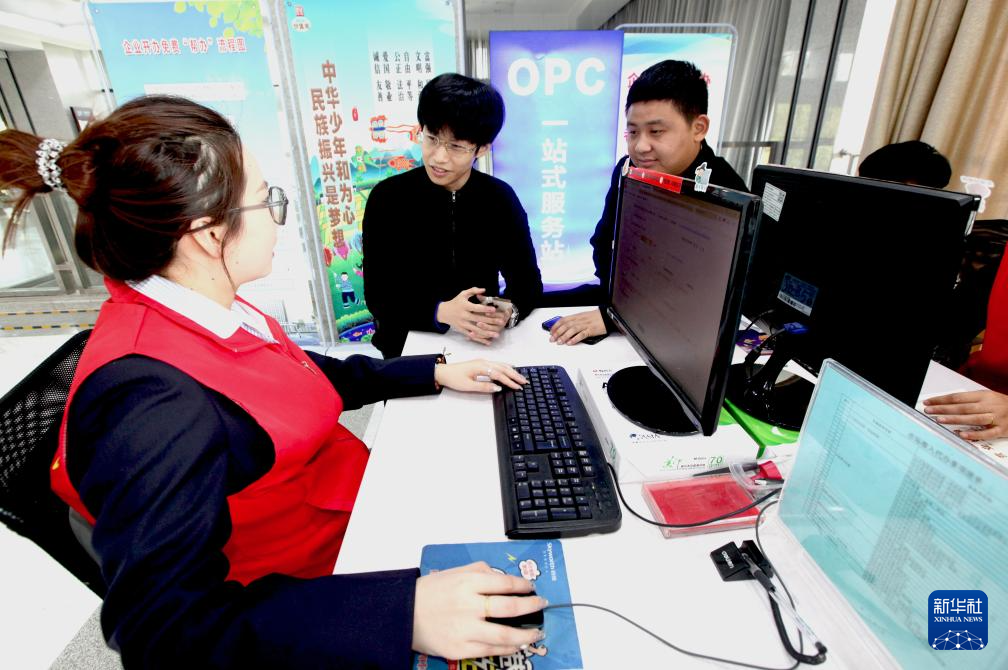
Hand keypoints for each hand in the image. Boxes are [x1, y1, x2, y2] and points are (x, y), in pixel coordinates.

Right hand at [412, 562, 546, 660]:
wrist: (403, 615)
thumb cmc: (430, 592)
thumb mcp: (454, 572)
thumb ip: (480, 571)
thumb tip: (503, 578)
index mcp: (467, 582)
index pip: (504, 582)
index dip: (523, 585)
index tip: (531, 587)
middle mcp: (468, 605)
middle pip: (509, 607)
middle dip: (530, 606)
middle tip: (540, 605)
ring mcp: (465, 629)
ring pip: (504, 634)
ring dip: (525, 634)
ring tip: (536, 632)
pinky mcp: (460, 648)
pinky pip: (490, 650)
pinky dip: (507, 648)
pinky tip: (516, 645)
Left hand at [435, 359, 526, 392]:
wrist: (443, 372)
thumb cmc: (454, 379)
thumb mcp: (468, 386)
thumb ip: (484, 386)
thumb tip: (498, 387)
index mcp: (481, 366)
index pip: (499, 374)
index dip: (510, 381)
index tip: (518, 387)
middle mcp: (484, 362)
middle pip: (503, 368)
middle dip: (514, 375)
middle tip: (525, 381)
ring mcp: (483, 361)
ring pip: (501, 365)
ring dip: (511, 371)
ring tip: (520, 377)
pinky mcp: (481, 363)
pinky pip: (497, 364)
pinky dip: (505, 368)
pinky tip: (509, 370)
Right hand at [437, 288, 508, 344]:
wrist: (443, 312)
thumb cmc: (455, 302)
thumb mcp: (462, 294)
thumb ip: (473, 291)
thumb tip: (484, 289)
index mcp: (464, 306)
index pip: (476, 308)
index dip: (485, 308)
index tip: (494, 309)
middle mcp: (463, 315)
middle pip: (478, 319)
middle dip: (490, 321)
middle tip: (501, 322)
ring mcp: (462, 324)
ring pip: (476, 329)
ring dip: (487, 332)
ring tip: (497, 334)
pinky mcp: (462, 330)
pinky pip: (472, 336)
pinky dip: (480, 339)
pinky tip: (488, 341)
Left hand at [549, 308, 605, 344]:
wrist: (607, 316)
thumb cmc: (595, 317)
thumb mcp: (583, 316)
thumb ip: (574, 321)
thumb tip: (564, 327)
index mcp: (577, 316)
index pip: (563, 320)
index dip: (556, 326)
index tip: (551, 332)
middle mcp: (580, 320)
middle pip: (566, 325)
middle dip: (557, 332)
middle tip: (552, 339)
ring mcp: (585, 325)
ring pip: (572, 329)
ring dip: (564, 336)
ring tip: (559, 342)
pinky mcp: (591, 330)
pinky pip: (582, 334)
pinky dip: (575, 339)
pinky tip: (570, 343)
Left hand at [922, 390, 1007, 439]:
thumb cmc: (1002, 404)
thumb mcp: (987, 397)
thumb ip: (970, 400)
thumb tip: (947, 403)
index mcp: (984, 396)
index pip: (959, 397)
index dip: (943, 400)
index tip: (929, 402)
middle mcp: (989, 406)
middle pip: (963, 407)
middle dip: (944, 409)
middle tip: (929, 411)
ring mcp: (996, 418)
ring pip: (973, 419)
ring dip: (955, 420)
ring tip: (939, 420)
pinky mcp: (1002, 430)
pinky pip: (987, 433)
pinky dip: (974, 434)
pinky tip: (962, 435)